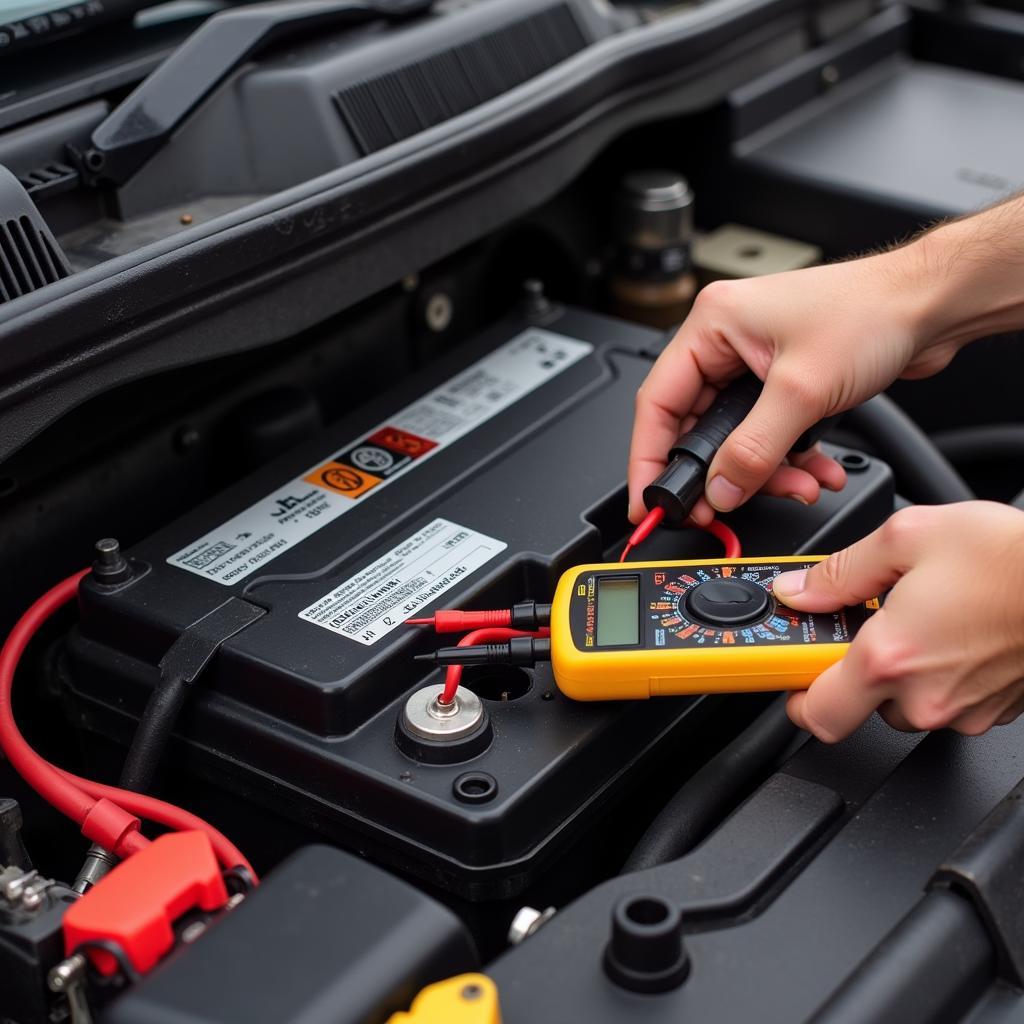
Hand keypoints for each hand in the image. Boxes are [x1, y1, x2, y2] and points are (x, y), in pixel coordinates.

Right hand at [627, 250, 959, 525]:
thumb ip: (753, 449)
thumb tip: (719, 490)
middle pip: (697, 425)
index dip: (648, 458)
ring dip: (764, 470)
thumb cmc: (873, 311)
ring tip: (795, 485)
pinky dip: (787, 459)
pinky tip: (813, 470)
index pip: (658, 403)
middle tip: (719, 507)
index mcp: (712, 325)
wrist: (933, 304)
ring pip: (736, 436)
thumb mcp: (802, 391)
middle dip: (718, 471)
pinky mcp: (784, 381)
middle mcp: (727, 342)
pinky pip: (767, 433)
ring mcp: (755, 362)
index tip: (648, 500)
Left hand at [774, 502, 1023, 740]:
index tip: (789, 672)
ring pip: (907, 706)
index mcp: (890, 658)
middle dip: (854, 670)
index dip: (794, 696)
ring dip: (901, 672)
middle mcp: (926, 697)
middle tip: (862, 628)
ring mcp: (966, 711)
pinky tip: (953, 632)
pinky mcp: (997, 712)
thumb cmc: (1011, 558)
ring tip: (917, 620)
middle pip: (860, 707)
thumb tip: (800, 590)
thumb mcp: (908, 537)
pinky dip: (941, 674)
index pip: (816, 715)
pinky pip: (950, 701)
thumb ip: (841, 571)